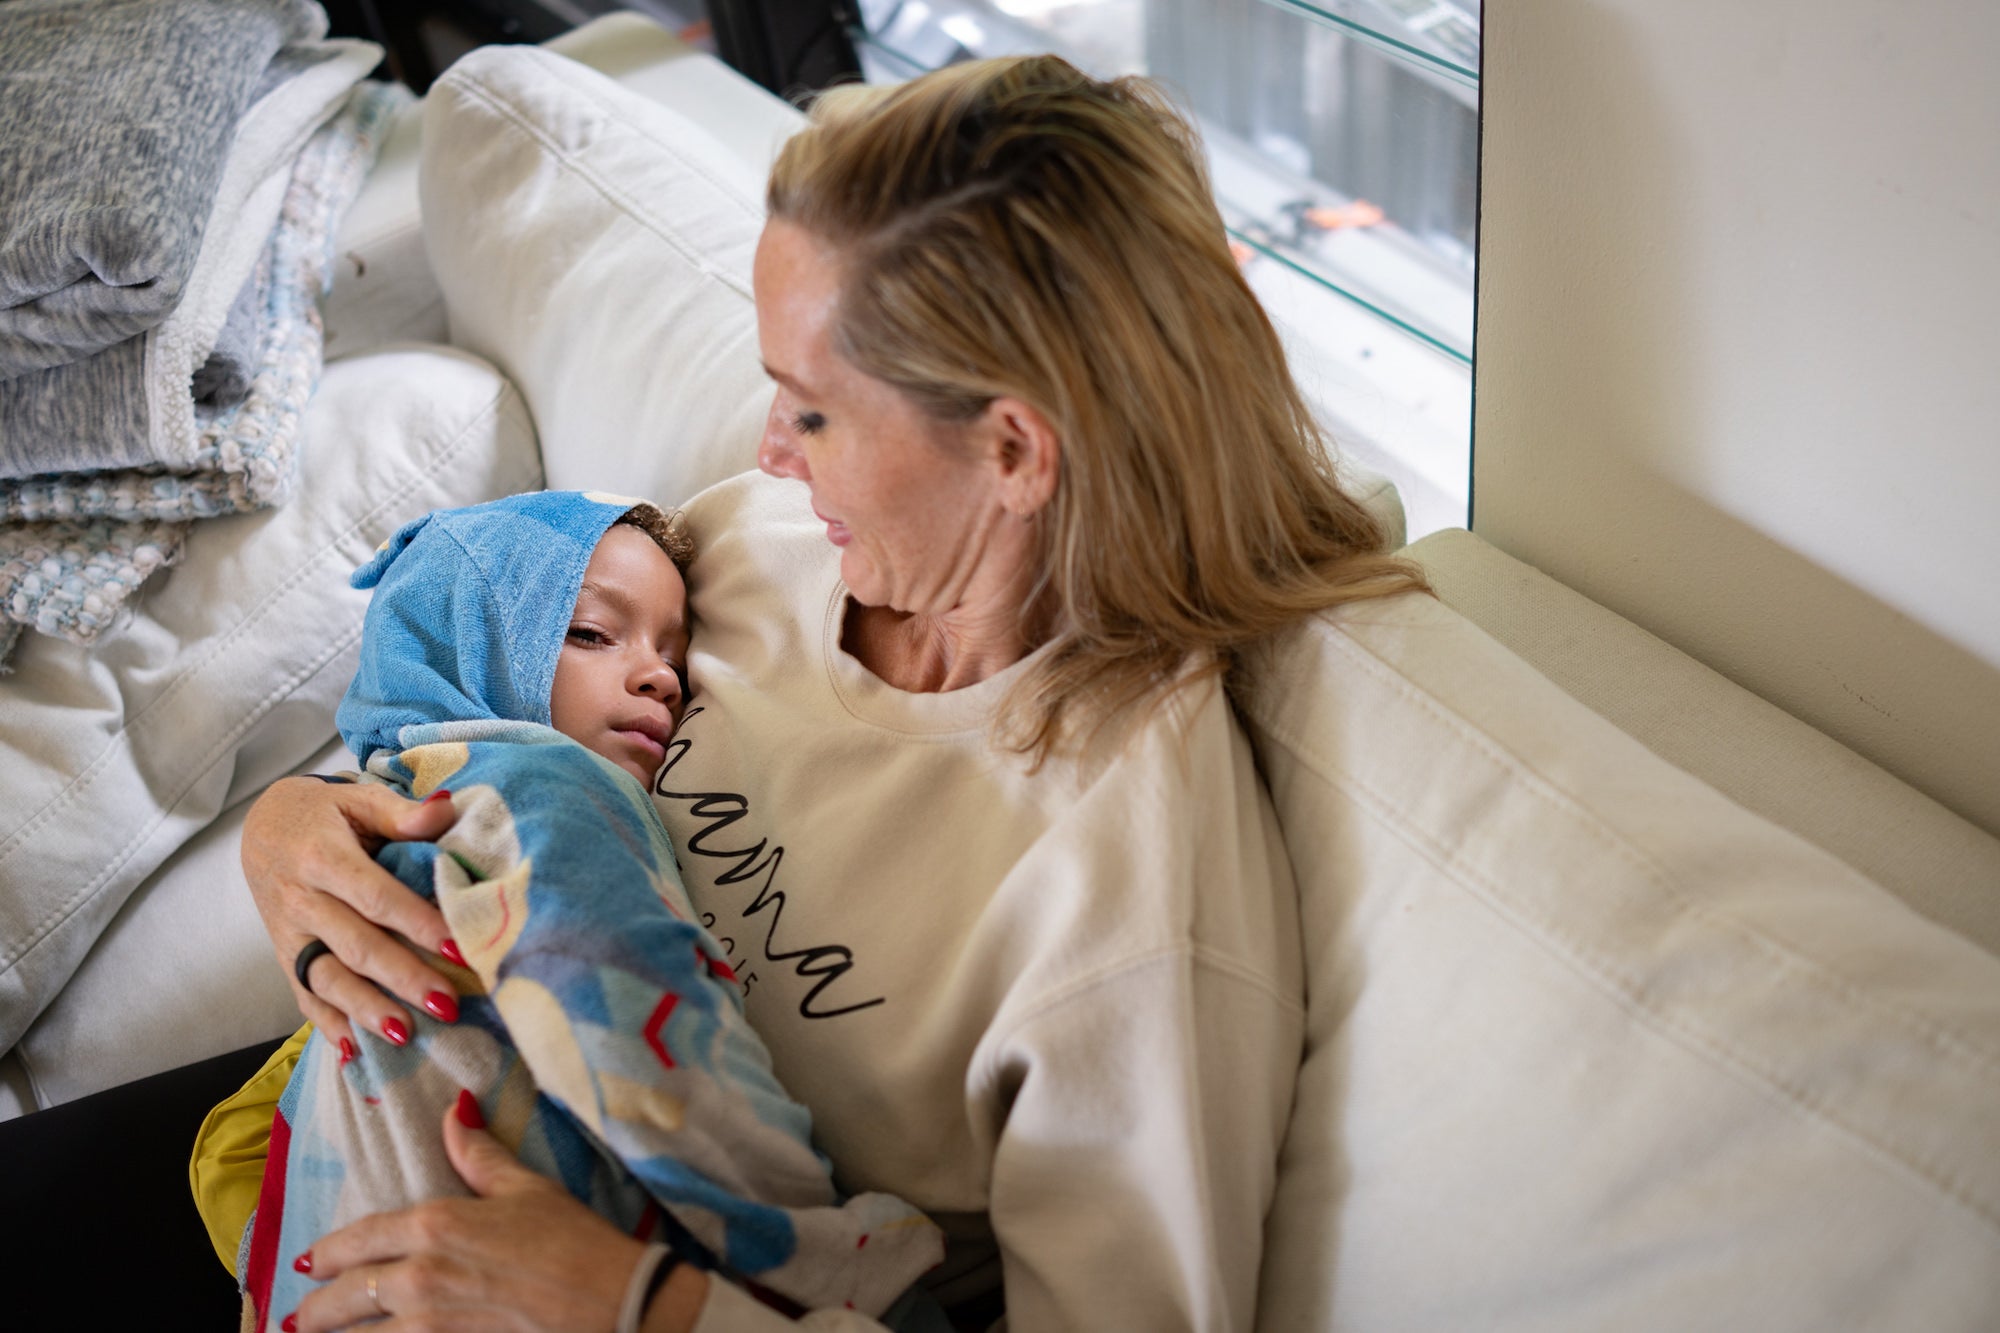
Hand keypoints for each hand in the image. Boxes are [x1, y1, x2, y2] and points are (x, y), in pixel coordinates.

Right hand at [241, 775, 459, 1047]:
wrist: (260, 827)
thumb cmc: (324, 812)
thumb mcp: (358, 799)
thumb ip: (401, 813)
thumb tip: (447, 808)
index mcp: (321, 856)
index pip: (374, 896)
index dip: (415, 922)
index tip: (456, 945)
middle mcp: (300, 900)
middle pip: (355, 945)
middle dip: (401, 978)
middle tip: (446, 1004)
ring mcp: (289, 934)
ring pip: (327, 978)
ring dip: (366, 1010)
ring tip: (405, 1035)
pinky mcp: (284, 957)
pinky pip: (304, 996)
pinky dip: (328, 1026)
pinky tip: (355, 1052)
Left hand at [292, 1095, 709, 1331]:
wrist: (612, 1304)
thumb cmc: (574, 1241)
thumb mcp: (527, 1188)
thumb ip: (478, 1154)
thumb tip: (455, 1111)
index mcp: (434, 1225)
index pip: (358, 1240)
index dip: (326, 1253)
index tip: (307, 1261)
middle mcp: (419, 1277)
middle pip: (344, 1298)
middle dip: (314, 1310)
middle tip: (296, 1318)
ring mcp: (430, 1325)